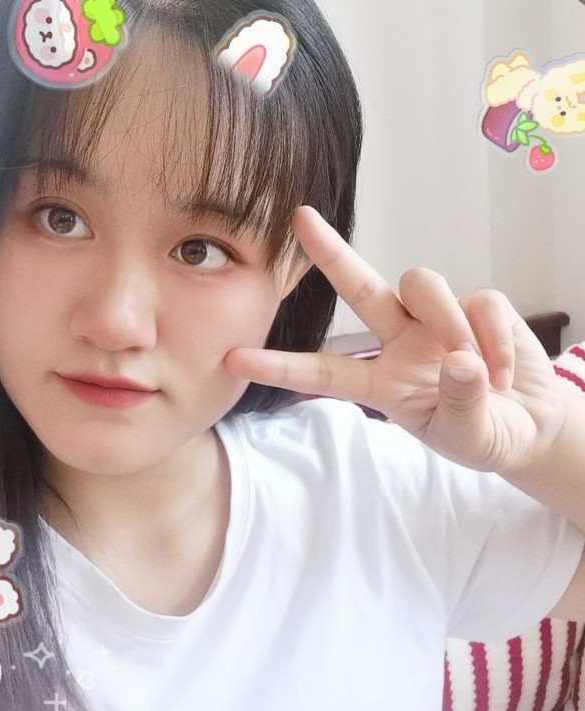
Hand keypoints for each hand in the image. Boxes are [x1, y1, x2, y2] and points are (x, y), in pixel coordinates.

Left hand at [225, 206, 564, 474]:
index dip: (281, 366)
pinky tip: (505, 372)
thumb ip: (461, 405)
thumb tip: (459, 361)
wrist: (531, 424)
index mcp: (381, 382)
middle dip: (330, 253)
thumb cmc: (484, 433)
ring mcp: (437, 319)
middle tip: (298, 218)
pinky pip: (480, 303)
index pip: (324, 372)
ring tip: (484, 374)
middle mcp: (401, 341)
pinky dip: (496, 339)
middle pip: (359, 287)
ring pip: (421, 283)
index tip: (235, 359)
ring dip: (450, 323)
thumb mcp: (468, 436)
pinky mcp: (478, 305)